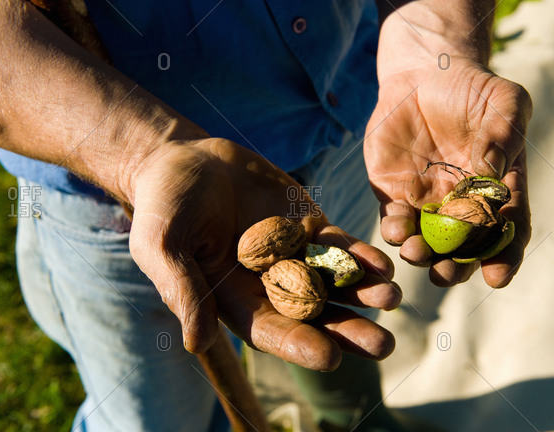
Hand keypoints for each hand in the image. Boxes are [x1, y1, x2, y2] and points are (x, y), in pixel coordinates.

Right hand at [126, 138, 399, 369]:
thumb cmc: (164, 206)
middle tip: (383, 345)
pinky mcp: (308, 225)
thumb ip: (181, 289)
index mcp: (235, 301)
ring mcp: (293, 254)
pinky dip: (360, 254)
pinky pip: (339, 244)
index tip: (331, 356)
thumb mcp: (161, 246)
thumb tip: (196, 343)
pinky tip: (383, 264)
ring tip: (392, 299)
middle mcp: (269, 285)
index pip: (271, 331)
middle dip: (348, 330)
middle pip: (314, 316)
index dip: (300, 344)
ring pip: (334, 282)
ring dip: (364, 294)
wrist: (185, 160)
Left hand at [365, 54, 531, 287]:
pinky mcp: (395, 193)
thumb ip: (504, 136)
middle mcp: (464, 204)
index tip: (498, 275)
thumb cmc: (474, 89)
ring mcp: (429, 201)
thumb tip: (491, 170)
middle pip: (464, 247)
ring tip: (417, 255)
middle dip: (456, 267)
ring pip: (426, 241)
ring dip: (421, 254)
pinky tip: (396, 231)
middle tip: (446, 275)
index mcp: (498, 189)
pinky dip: (395, 230)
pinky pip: (395, 220)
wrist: (426, 75)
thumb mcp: (505, 103)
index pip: (507, 230)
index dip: (505, 256)